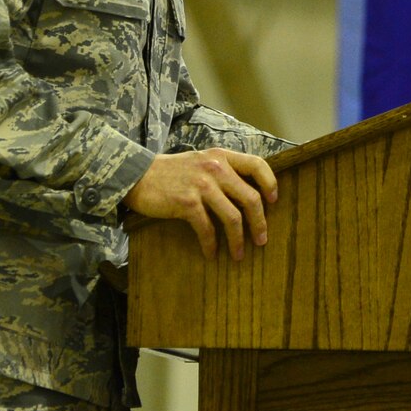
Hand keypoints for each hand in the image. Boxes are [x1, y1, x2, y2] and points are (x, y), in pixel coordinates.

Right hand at [123, 147, 278, 260]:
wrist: (137, 175)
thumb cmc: (171, 171)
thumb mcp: (201, 160)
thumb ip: (222, 170)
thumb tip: (245, 193)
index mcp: (221, 156)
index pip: (257, 164)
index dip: (270, 184)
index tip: (273, 202)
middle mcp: (215, 167)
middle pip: (250, 198)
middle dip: (260, 223)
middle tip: (262, 239)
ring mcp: (202, 185)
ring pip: (233, 217)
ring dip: (239, 240)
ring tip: (239, 255)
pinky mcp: (187, 202)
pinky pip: (208, 229)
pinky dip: (212, 245)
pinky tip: (211, 254)